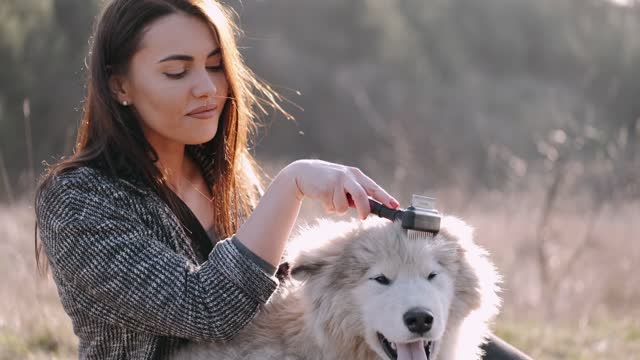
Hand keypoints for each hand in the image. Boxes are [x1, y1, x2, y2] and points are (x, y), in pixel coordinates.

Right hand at [284, 159, 399, 219]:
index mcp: (356, 175)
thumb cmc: (327, 180)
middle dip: (363, 209)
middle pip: (362, 196)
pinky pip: (333, 207)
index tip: (395, 206)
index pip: (374, 187)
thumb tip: (368, 208)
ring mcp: (337, 181)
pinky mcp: (326, 188)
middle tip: (363, 217)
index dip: (385, 197)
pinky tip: (323, 197)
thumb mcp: (344, 183)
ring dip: (338, 208)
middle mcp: (348, 176)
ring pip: (345, 206)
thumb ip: (355, 193)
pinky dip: (329, 207)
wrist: (303, 173)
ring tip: (331, 199)